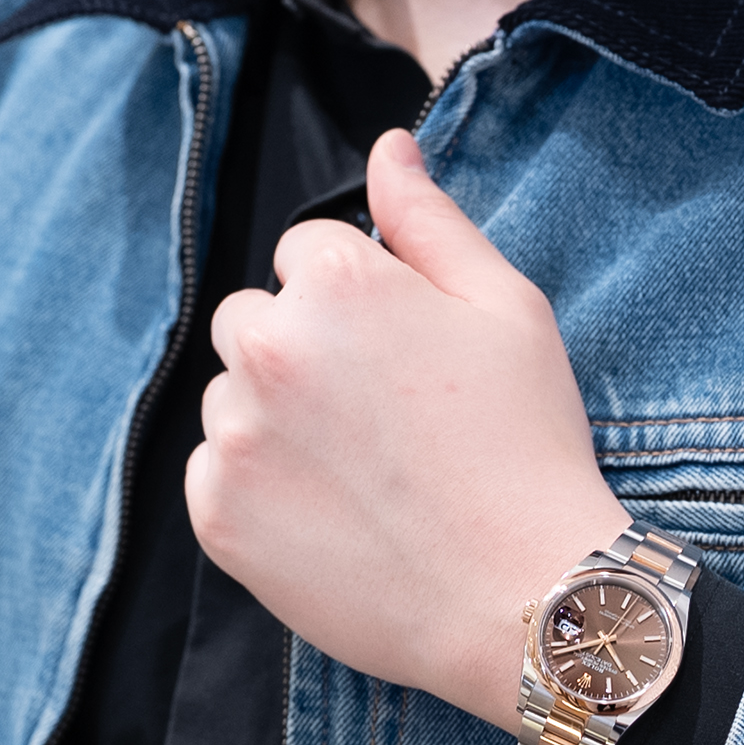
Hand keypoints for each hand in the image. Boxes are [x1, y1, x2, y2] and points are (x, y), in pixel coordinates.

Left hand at [188, 129, 626, 731]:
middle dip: (302, 356)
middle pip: (253, 323)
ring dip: (275, 425)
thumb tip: (386, 147)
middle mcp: (268, 348)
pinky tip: (334, 520)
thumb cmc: (527, 448)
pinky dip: (260, 495)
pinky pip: (216, 479)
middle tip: (382, 425)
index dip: (362, 306)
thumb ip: (430, 221)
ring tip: (363, 479)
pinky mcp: (217, 516)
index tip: (406, 365)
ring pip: (232, 403)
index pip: (306, 256)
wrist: (523, 597)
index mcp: (336, 282)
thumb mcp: (507, 309)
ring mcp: (234, 437)